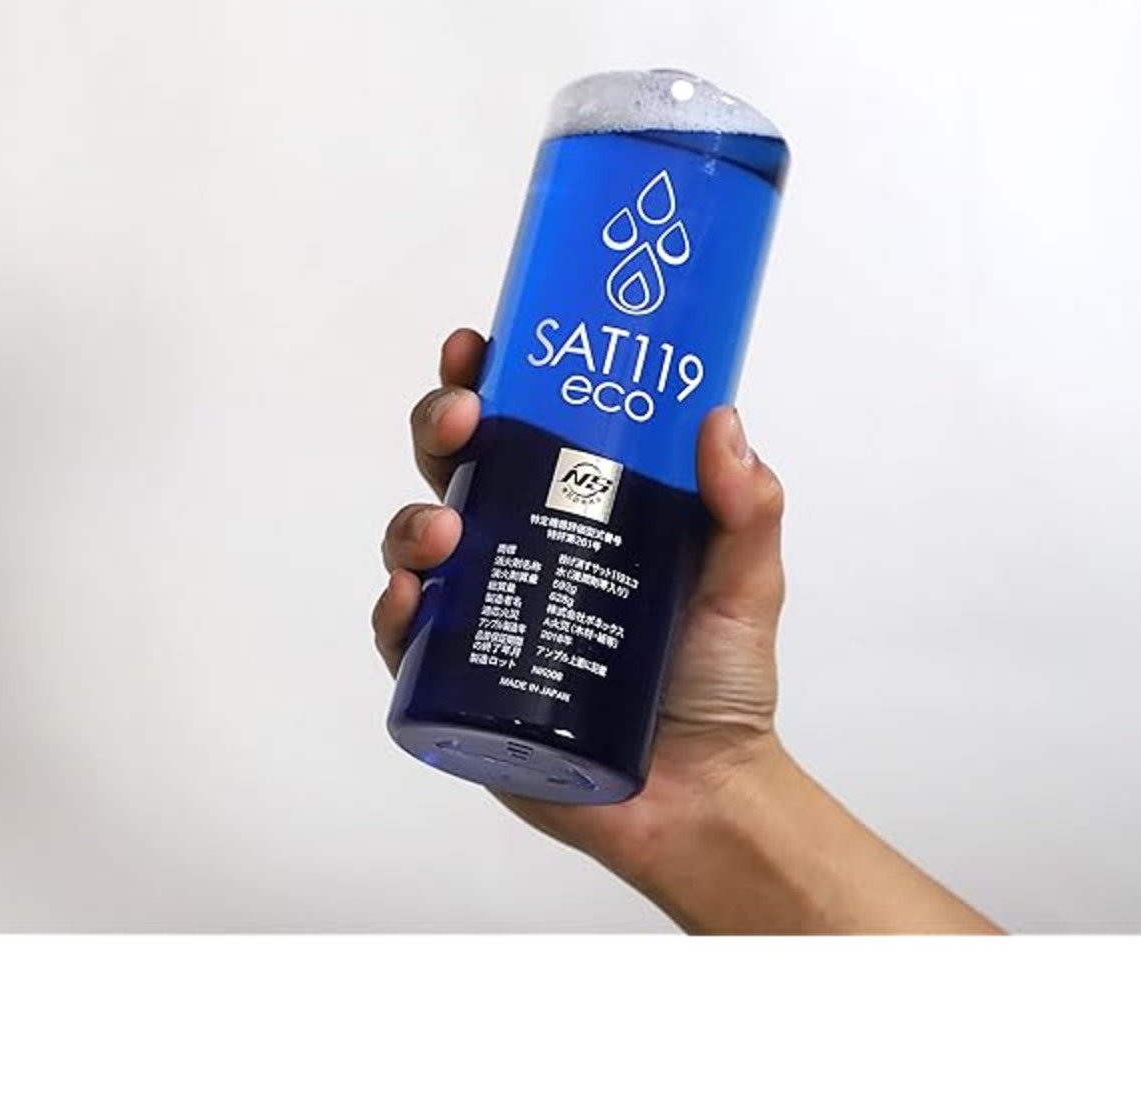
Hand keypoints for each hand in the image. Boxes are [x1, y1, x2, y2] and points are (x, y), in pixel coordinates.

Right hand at [371, 326, 788, 889]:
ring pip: (417, 545)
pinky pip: (404, 643)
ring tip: (443, 531)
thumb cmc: (719, 682)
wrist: (702, 794)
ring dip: (411, 521)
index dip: (486, 380)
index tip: (478, 347)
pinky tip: (407, 598)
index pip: (519, 429)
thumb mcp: (744, 582)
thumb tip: (720, 419)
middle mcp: (520, 552)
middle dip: (440, 429)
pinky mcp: (461, 686)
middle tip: (464, 420)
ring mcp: (484, 617)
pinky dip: (392, 615)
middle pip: (455, 470)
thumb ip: (748, 507)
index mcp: (577, 511)